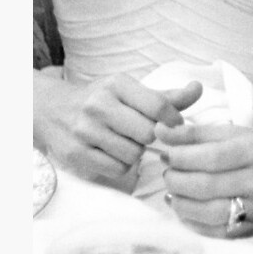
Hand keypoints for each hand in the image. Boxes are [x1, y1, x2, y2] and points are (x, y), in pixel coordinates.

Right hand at [34, 73, 201, 191]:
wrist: (54, 110)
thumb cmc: (103, 99)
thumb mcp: (131, 91)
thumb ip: (166, 95)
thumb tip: (198, 88)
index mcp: (117, 84)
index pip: (158, 104)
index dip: (173, 120)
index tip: (176, 126)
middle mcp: (99, 105)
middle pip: (147, 133)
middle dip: (152, 138)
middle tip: (146, 135)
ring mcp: (85, 130)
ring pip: (133, 154)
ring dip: (137, 153)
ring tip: (127, 142)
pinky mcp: (76, 154)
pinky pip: (117, 169)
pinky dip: (122, 165)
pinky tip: (114, 153)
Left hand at [157, 122, 252, 237]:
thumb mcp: (239, 132)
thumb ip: (199, 133)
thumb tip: (162, 131)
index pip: (209, 157)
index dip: (181, 156)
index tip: (167, 152)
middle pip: (205, 186)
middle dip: (176, 179)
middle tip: (167, 171)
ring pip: (207, 212)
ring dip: (180, 202)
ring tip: (173, 189)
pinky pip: (215, 231)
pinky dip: (192, 221)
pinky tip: (184, 208)